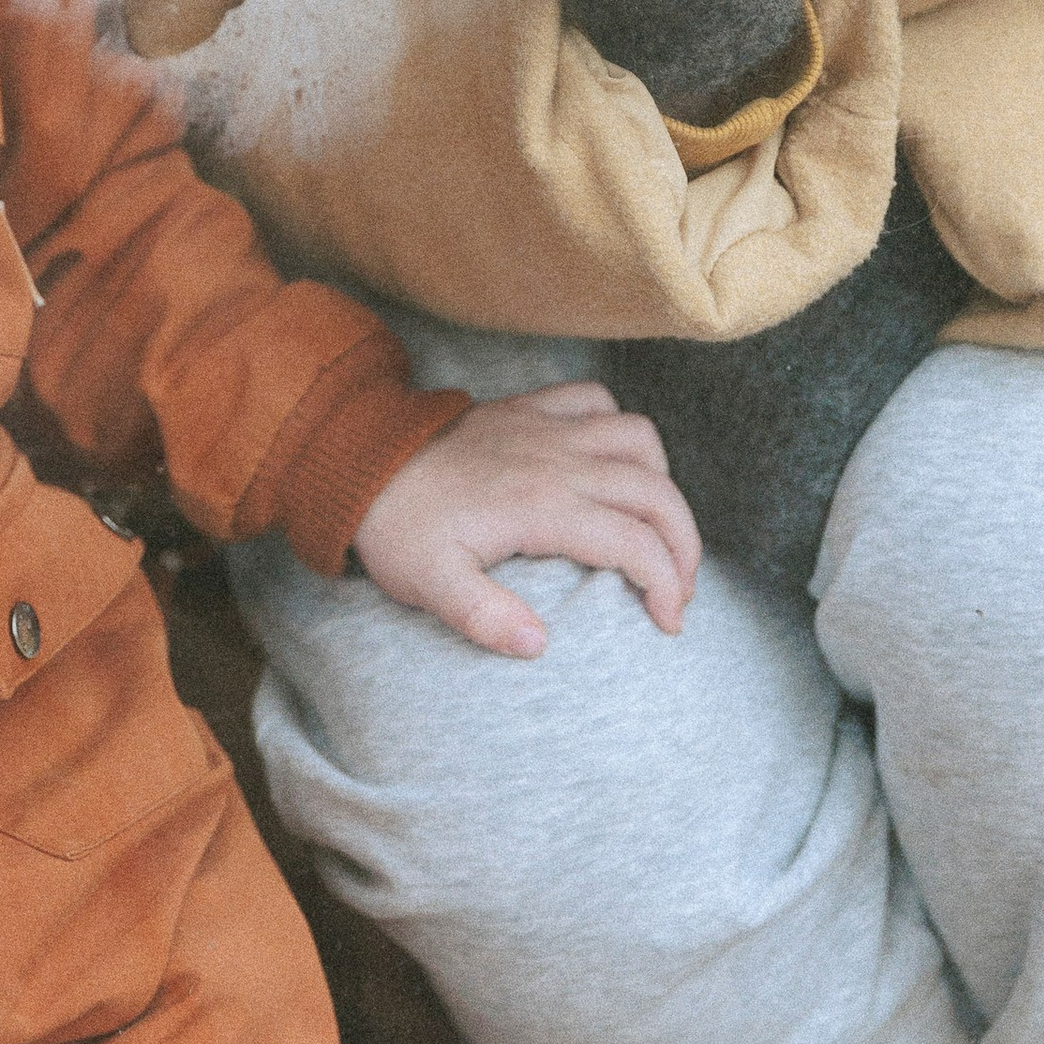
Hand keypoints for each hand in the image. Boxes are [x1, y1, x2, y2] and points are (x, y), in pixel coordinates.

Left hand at [349, 381, 701, 657]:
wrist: (359, 463)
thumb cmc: (398, 529)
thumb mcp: (430, 586)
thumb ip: (485, 618)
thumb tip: (539, 645)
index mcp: (541, 506)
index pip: (634, 542)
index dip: (667, 584)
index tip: (667, 623)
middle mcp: (556, 459)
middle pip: (656, 491)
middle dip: (684, 543)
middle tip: (678, 588)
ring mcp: (545, 427)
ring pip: (639, 437)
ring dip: (661, 482)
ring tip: (654, 528)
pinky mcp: (529, 408)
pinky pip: (596, 398)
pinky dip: (619, 427)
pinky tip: (612, 462)